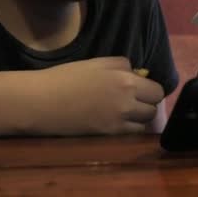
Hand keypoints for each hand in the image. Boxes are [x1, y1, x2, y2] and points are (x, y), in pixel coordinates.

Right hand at [36, 57, 163, 134]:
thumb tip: (139, 74)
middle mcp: (127, 99)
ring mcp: (119, 119)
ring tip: (126, 112)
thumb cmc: (65, 78)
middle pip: (154, 105)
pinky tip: (118, 122)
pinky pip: (134, 133)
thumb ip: (121, 66)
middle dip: (147, 102)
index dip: (150, 89)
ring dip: (140, 116)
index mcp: (124, 79)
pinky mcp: (109, 134)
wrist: (41, 101)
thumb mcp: (97, 63)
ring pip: (146, 120)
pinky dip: (131, 128)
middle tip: (134, 101)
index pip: (157, 89)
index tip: (141, 89)